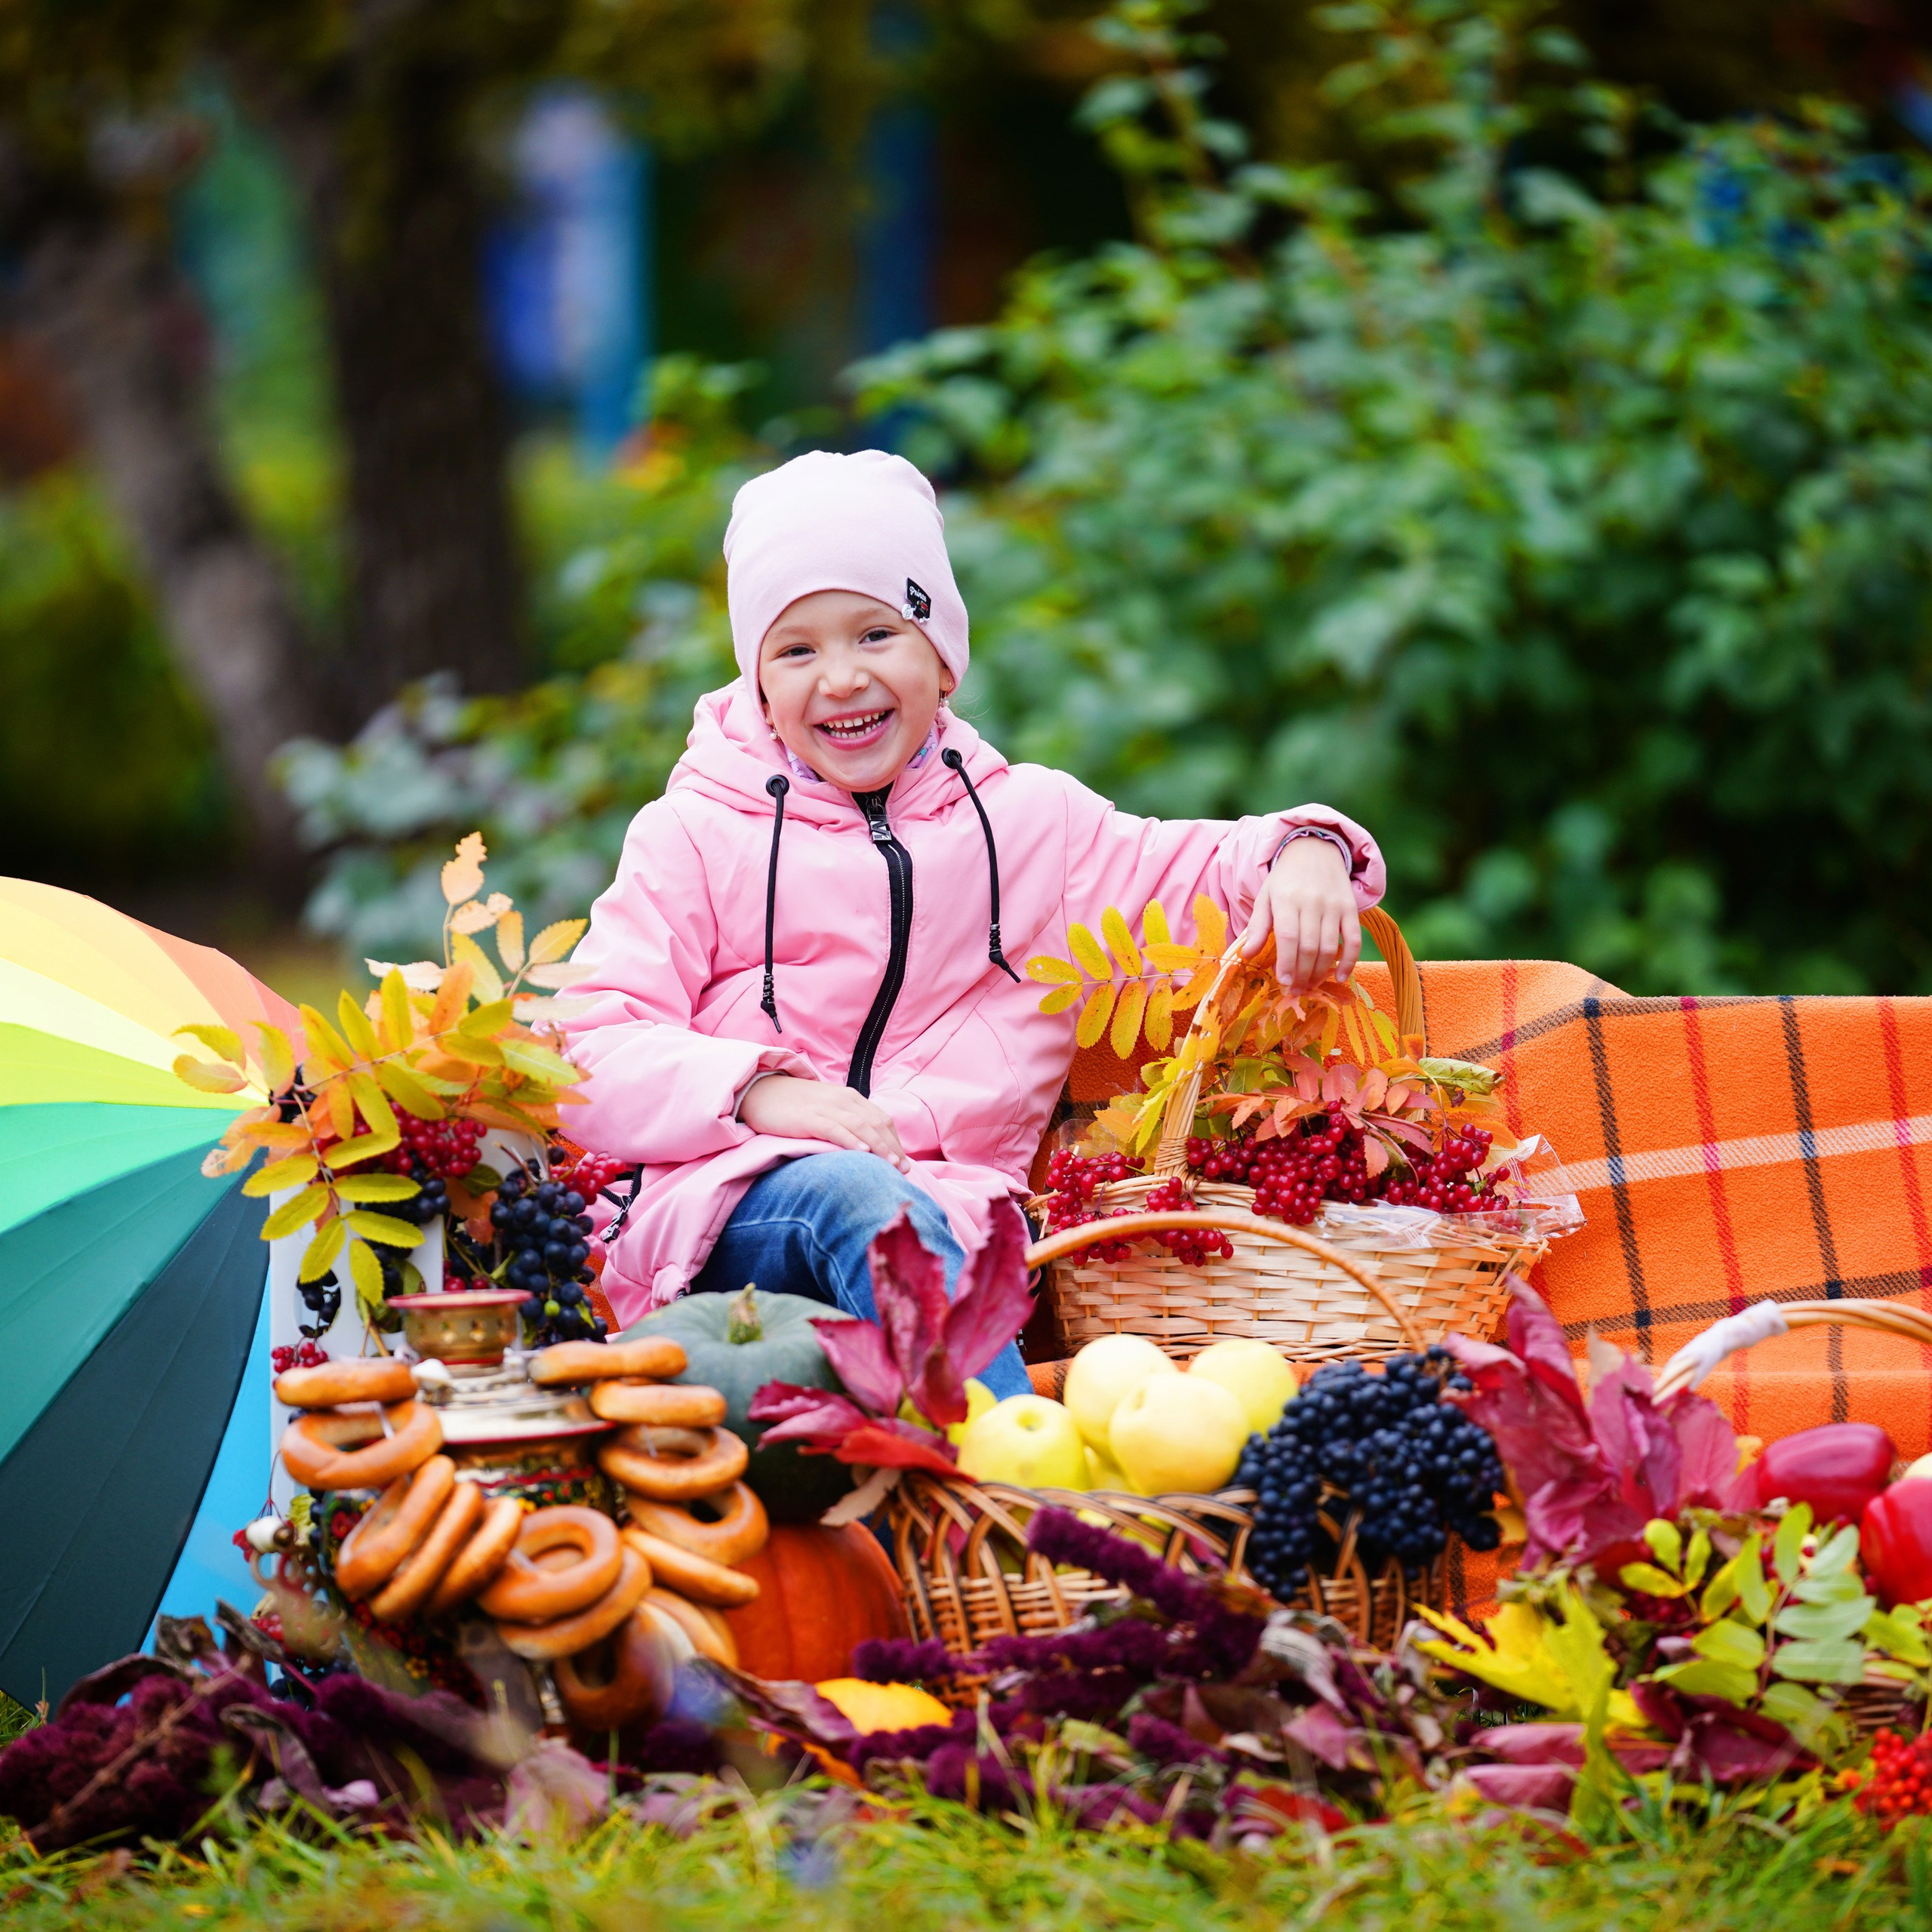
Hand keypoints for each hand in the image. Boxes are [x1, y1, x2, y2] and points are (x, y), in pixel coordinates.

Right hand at [738, 1074, 909, 1170]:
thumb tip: (864, 1144)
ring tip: (892, 1165)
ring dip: (879, 1146)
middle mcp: (843, 1100)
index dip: (895, 1140)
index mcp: (850, 1097)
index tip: (903, 1161)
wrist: (761, 1092)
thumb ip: (845, 1120)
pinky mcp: (810, 1118)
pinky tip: (862, 1153)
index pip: (881, 1119)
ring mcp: (827, 1107)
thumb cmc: (794, 1105)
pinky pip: (835, 1129)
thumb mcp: (826, 1109)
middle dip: (892, 1147)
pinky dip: (851, 1140)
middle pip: (876, 1124)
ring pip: (861, 1127)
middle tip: (904, 1170)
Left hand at [1239, 834, 1360, 991]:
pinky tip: (1340, 976)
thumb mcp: (1266, 896)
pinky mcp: (1351, 908)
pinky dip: (1350, 961)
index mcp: (1286, 899)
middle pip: (1309, 946)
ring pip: (1330, 947)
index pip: (1288, 936)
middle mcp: (1312, 902)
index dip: (1286, 963)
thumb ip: (1257, 926)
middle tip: (1296, 991)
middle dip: (1302, 974)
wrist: (1315, 849)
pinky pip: (1354, 939)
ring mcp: (1334, 906)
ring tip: (1310, 986)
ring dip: (1321, 972)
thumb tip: (1246, 956)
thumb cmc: (1285, 879)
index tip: (1284, 982)